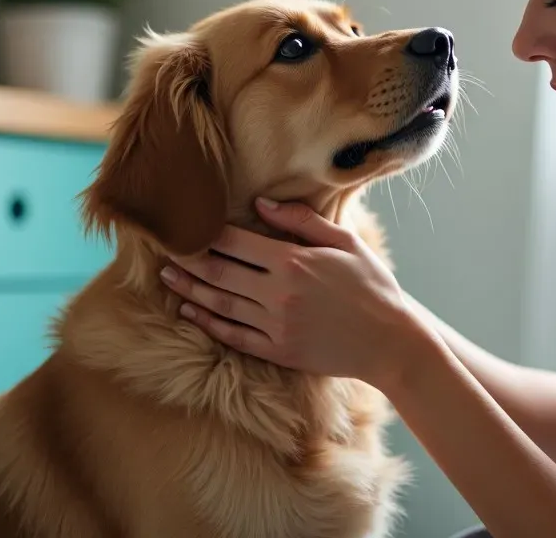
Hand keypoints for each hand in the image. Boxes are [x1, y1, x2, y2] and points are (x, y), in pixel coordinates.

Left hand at [158, 198, 425, 387]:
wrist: (391, 341)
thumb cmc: (373, 287)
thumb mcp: (346, 243)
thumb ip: (302, 221)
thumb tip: (261, 204)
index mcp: (293, 261)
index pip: (235, 242)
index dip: (205, 234)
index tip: (185, 226)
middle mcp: (278, 293)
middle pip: (218, 272)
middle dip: (187, 259)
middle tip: (165, 249)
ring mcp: (275, 325)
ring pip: (219, 303)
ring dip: (189, 289)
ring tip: (168, 277)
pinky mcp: (278, 351)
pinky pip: (232, 336)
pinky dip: (207, 322)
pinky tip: (191, 312)